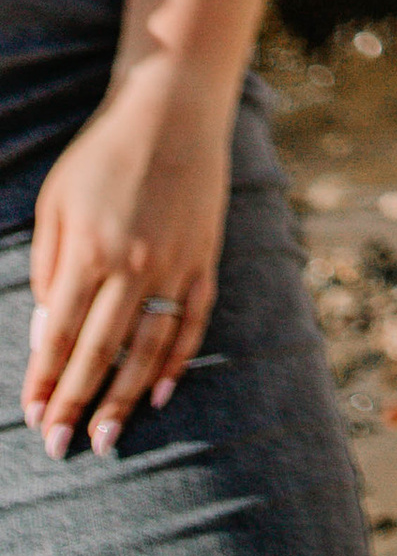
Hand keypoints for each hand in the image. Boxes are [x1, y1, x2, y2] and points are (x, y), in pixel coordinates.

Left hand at [22, 63, 230, 458]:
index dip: (44, 380)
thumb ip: (49, 266)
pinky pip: (192, 320)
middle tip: (60, 447)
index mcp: (89, 249)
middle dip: (76, 403)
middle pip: (101, 351)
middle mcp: (133, 262)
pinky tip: (161, 392)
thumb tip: (50, 330)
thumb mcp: (57, 202)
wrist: (173, 108)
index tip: (33, 417)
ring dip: (125, 398)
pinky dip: (178, 360)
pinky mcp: (205, 256)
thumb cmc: (104, 153)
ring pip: (148, 347)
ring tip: (106, 437)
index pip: (60, 335)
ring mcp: (174, 262)